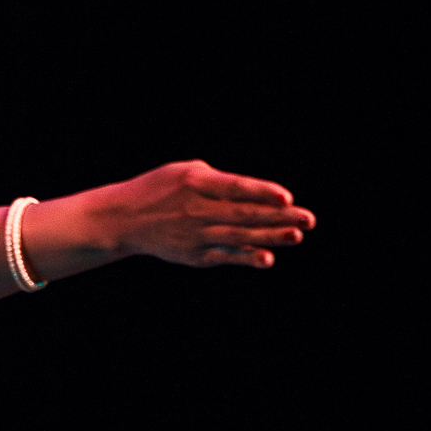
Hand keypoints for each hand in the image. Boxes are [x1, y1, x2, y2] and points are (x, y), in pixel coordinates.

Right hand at [100, 160, 315, 267]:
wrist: (122, 219)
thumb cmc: (158, 189)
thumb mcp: (183, 172)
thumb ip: (219, 180)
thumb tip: (257, 195)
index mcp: (194, 183)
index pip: (234, 188)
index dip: (261, 192)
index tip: (287, 197)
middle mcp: (196, 209)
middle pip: (244, 214)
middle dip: (279, 216)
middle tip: (308, 218)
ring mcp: (195, 234)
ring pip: (239, 236)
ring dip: (271, 237)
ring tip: (297, 235)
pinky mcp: (193, 254)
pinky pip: (225, 256)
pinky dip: (246, 257)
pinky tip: (267, 258)